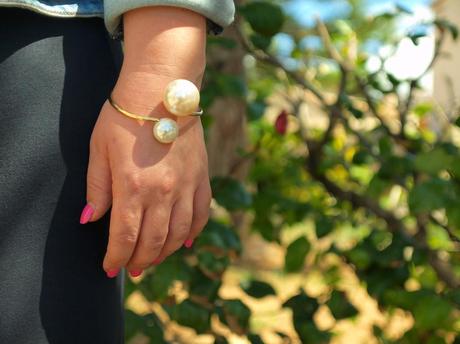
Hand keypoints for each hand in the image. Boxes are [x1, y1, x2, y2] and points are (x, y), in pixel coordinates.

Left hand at [79, 6, 210, 276]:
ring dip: (165, 253)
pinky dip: (193, 232)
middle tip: (131, 269)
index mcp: (132, 187)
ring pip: (179, 234)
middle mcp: (163, 193)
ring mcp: (186, 187)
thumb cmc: (124, 116)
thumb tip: (89, 220)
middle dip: (139, 261)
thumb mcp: (99, 149)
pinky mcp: (201, 178)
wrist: (162, 91)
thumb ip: (97, 188)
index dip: (116, 259)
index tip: (109, 268)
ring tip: (154, 258)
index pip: (124, 237)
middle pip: (153, 242)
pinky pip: (201, 215)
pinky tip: (186, 242)